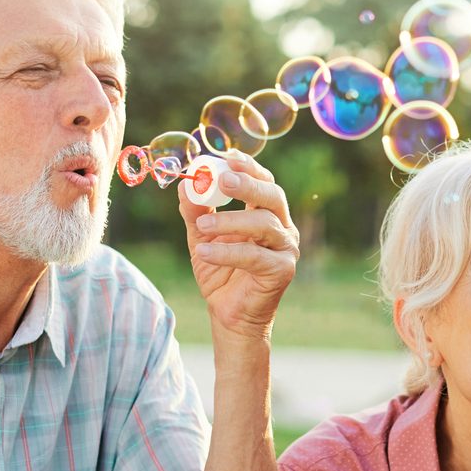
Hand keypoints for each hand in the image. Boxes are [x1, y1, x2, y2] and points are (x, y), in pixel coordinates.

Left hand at [178, 150, 298, 340]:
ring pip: (264, 224)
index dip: (248, 167)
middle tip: (221, 181)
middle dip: (248, 185)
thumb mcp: (201, 237)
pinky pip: (256, 256)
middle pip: (272, 196)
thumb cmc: (220, 272)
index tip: (226, 157)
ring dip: (230, 222)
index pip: (263, 181)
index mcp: (266, 213)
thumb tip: (184, 186)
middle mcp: (281, 228)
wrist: (229, 313)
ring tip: (202, 228)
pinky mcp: (282, 271)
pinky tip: (205, 252)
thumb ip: (195, 213)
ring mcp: (286, 249)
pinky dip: (228, 252)